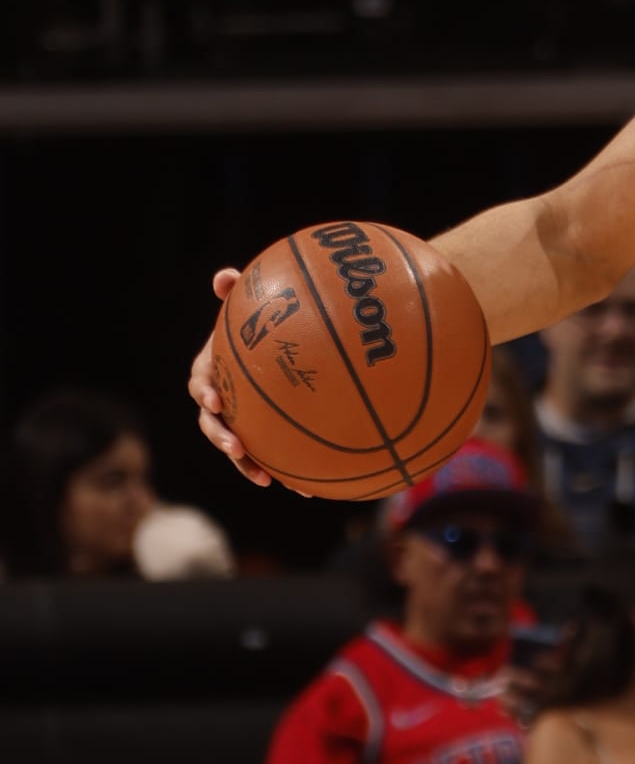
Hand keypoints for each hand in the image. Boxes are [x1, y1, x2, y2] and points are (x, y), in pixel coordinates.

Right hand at [189, 266, 273, 487]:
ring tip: (266, 478)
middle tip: (236, 447)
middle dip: (222, 438)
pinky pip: (268, 458)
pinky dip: (283, 473)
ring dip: (247, 465)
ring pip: (237, 449)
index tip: (215, 400)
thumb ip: (236, 294)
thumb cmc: (256, 328)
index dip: (203, 393)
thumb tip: (224, 274)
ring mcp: (239, 423)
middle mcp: (220, 401)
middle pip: (212, 424)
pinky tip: (306, 489)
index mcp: (212, 372)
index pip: (199, 384)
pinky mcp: (261, 439)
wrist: (278, 354)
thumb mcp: (246, 309)